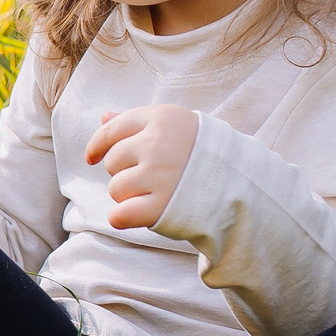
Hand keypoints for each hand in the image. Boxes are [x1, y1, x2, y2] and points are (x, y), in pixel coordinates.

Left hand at [84, 105, 198, 230]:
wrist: (243, 184)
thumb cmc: (203, 153)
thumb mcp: (174, 126)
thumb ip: (136, 122)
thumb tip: (103, 117)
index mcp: (160, 118)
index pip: (110, 131)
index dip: (96, 146)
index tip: (91, 157)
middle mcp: (158, 144)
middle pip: (112, 162)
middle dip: (125, 172)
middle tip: (152, 178)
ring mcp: (160, 175)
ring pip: (115, 189)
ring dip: (129, 196)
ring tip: (155, 193)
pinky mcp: (161, 206)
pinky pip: (119, 215)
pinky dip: (122, 218)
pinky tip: (136, 215)